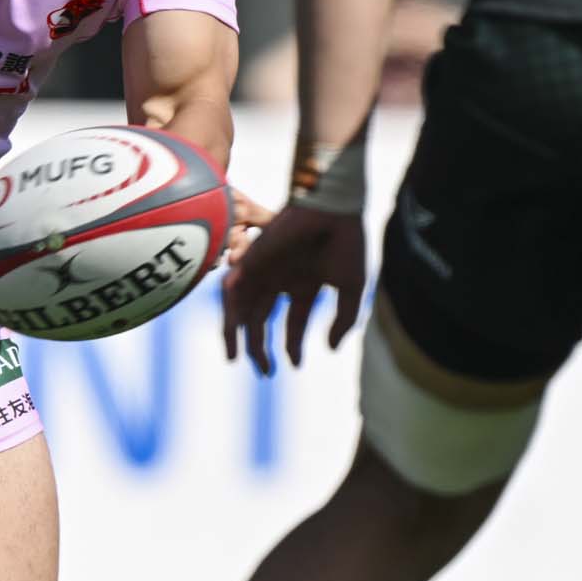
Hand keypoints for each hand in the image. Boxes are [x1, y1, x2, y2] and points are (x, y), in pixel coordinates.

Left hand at [222, 203, 365, 373]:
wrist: (332, 209)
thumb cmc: (345, 242)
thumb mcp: (351, 288)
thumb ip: (344, 319)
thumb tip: (332, 349)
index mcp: (305, 284)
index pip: (293, 321)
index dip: (293, 345)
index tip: (295, 365)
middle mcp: (282, 279)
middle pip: (263, 319)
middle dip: (261, 347)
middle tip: (265, 371)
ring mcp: (265, 271)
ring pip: (244, 309)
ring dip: (237, 335)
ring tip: (237, 359)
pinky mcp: (251, 261)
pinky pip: (233, 291)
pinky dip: (230, 311)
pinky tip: (233, 333)